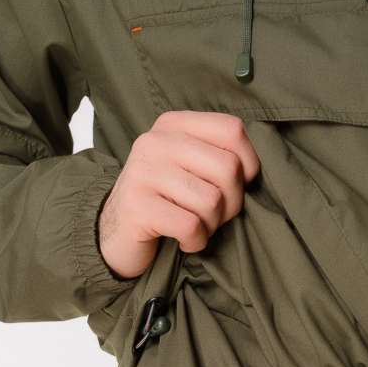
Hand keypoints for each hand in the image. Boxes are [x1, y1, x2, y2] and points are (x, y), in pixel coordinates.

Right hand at [98, 110, 261, 279]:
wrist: (113, 233)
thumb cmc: (163, 201)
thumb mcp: (187, 167)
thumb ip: (216, 156)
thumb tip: (253, 170)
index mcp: (172, 125)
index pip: (232, 130)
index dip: (248, 163)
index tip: (237, 185)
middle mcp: (155, 142)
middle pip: (227, 168)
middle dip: (232, 203)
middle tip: (215, 216)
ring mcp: (143, 172)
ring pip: (212, 201)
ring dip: (212, 226)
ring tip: (196, 228)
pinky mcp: (137, 206)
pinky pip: (191, 226)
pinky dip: (196, 241)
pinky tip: (184, 241)